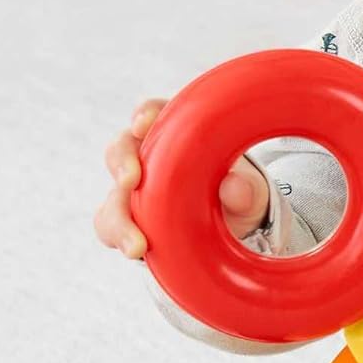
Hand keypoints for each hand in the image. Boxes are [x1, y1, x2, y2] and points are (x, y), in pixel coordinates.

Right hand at [94, 98, 270, 258]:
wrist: (235, 231)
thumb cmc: (239, 198)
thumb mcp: (250, 193)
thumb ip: (245, 189)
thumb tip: (235, 188)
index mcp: (176, 136)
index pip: (153, 113)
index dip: (145, 114)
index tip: (142, 125)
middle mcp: (148, 160)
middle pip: (120, 151)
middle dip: (121, 163)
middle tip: (130, 180)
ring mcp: (134, 192)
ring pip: (112, 196)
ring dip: (118, 217)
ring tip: (136, 245)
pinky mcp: (130, 220)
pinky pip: (112, 226)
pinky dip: (119, 236)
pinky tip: (136, 250)